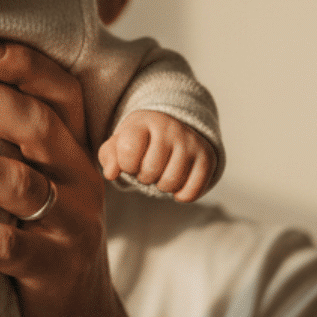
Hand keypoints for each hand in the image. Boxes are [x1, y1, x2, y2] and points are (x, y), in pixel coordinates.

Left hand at [0, 38, 121, 316]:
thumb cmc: (37, 241)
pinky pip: (4, 247)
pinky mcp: (53, 274)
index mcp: (75, 150)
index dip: (25, 66)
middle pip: (36, 126)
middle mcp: (82, 180)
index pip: (60, 93)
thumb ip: (3, 144)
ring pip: (17, 183)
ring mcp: (72, 228)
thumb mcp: (33, 186)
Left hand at [99, 111, 214, 202]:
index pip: (128, 150)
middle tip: (148, 168)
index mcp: (144, 121)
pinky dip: (181, 195)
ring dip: (161, 186)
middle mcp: (170, 128)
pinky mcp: (207, 157)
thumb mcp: (120, 142)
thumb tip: (111, 173)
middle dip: (143, 176)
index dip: (126, 164)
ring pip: (170, 183)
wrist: (175, 127)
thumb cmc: (141, 140)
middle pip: (150, 171)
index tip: (131, 160)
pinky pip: (192, 191)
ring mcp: (191, 142)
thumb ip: (109, 156)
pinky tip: (178, 184)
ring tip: (161, 173)